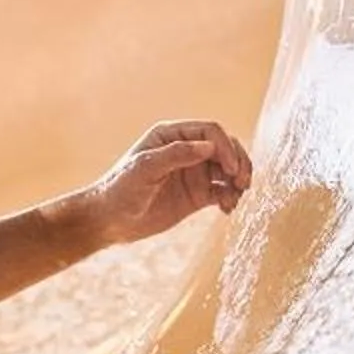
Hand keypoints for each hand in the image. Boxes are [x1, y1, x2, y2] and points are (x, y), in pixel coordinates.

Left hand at [87, 119, 253, 245]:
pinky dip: (231, 197)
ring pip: (228, 170)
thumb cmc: (120, 189)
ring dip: (238, 181)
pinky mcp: (197, 195)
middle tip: (243, 182)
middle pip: (225, 148)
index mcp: (172, 135)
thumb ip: (175, 154)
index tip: (231, 168)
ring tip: (235, 198)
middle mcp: (186, 150)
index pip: (210, 132)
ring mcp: (193, 172)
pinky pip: (223, 191)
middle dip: (239, 162)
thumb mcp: (144, 168)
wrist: (109, 221)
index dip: (225, 147)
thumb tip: (209, 146)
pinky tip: (227, 208)